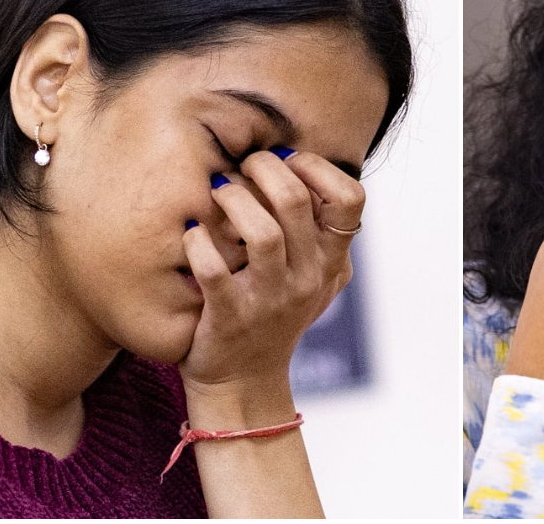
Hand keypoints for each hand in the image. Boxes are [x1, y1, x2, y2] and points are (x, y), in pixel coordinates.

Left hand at [179, 149, 364, 397]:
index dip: (318, 168)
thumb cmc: (274, 316)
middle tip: (243, 166)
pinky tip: (193, 233)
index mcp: (330, 262)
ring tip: (218, 190)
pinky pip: (213, 269)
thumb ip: (320, 233)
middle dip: (263, 167)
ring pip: (260, 231)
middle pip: (295, 201)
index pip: (350, 200)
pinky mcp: (230, 317)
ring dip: (233, 198)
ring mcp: (270, 299)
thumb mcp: (314, 278)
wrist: (244, 383)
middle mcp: (307, 278)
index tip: (288, 161)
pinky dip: (198, 243)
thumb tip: (302, 168)